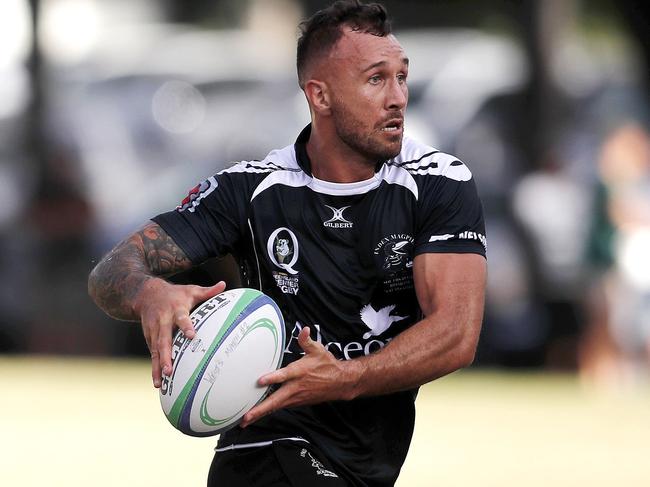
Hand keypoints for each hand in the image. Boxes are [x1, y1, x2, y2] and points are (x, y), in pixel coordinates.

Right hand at [135, 278, 225, 387]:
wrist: (146, 294)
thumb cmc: (175, 294)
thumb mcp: (191, 290)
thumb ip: (207, 291)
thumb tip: (223, 284)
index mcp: (176, 309)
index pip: (182, 318)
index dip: (186, 326)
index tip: (192, 336)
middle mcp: (163, 321)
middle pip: (164, 339)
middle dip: (166, 355)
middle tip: (169, 370)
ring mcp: (154, 331)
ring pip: (156, 350)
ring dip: (158, 366)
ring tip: (161, 382)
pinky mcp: (149, 338)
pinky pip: (152, 354)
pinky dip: (154, 368)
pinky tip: (158, 383)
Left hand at [240, 327, 362, 427]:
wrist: (339, 383)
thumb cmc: (327, 366)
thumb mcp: (318, 350)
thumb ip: (306, 341)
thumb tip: (303, 330)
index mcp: (299, 372)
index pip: (284, 376)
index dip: (272, 378)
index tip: (260, 381)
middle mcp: (295, 387)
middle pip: (275, 400)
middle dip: (260, 409)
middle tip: (246, 417)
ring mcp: (295, 397)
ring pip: (276, 407)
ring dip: (261, 413)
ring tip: (246, 420)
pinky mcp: (296, 402)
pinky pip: (280, 407)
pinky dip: (269, 411)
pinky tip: (258, 414)